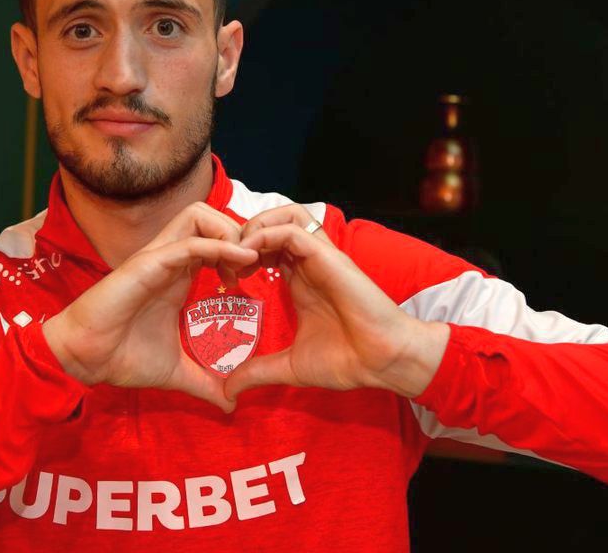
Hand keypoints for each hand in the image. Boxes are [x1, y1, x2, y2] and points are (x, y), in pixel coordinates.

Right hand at [42, 203, 256, 411]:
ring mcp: (157, 258)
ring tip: (244, 263)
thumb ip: (204, 383)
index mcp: (177, 275)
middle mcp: (169, 259)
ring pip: (198, 216)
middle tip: (253, 266)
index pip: (214, 239)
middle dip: (239, 232)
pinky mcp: (147, 264)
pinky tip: (236, 265)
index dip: (240, 250)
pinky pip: (188, 243)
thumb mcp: (176, 372)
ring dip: (228, 232)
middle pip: (210, 216)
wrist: (83, 359)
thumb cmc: (121, 357)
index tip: (255, 278)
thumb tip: (231, 405)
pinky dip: (217, 246)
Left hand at [225, 205, 449, 400]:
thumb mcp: (290, 366)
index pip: (266, 247)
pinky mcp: (328, 257)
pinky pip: (292, 230)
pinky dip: (265, 236)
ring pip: (283, 216)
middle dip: (242, 234)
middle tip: (224, 261)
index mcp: (300, 280)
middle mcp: (308, 263)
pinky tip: (249, 258)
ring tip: (237, 253)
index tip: (223, 278)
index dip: (239, 254)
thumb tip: (228, 392)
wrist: (384, 361)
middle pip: (272, 223)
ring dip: (254, 227)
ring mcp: (319, 257)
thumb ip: (258, 372)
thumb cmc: (348, 361)